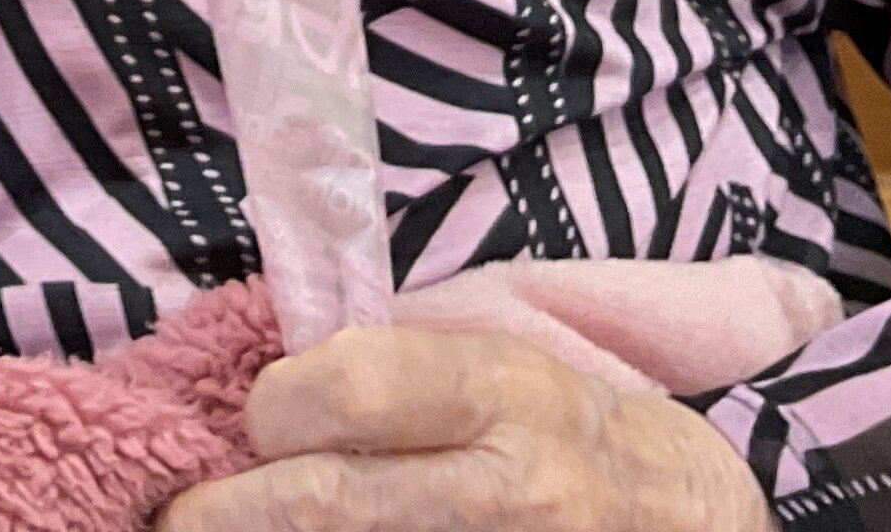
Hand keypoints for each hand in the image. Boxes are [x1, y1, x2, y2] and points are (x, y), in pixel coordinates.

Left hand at [159, 327, 771, 531]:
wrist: (707, 531)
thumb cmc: (591, 444)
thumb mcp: (516, 373)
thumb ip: (406, 376)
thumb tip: (267, 394)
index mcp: (504, 392)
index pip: (346, 389)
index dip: (273, 410)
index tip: (255, 426)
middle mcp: (513, 489)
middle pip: (324, 502)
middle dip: (227, 515)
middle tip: (183, 518)